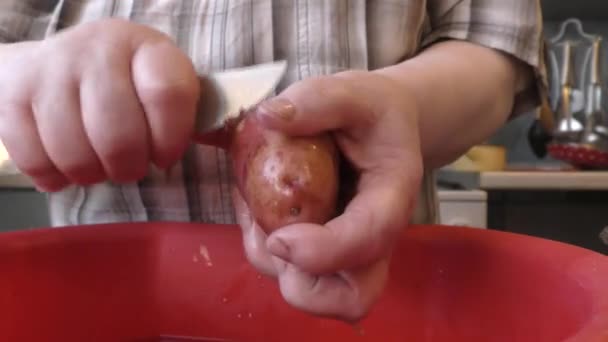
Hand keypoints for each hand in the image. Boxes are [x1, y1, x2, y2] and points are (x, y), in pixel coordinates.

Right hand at [0, 19, 198, 190]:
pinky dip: (54, 175)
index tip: (165, 155)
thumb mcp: (164, 85)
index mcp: (147, 48)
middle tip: (129, 167)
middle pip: (118, 136)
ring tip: (98, 165)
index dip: (170, 139)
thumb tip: (202, 148)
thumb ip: (184, 114)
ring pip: (75, 154)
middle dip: (128, 167)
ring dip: (91, 174)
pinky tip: (65, 164)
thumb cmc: (128, 85)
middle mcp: (98, 50)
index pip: (167, 96)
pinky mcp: (14, 94)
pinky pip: (35, 159)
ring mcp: (52, 69)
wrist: (61, 62)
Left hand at [233, 70, 422, 320]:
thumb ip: (319, 100)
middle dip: (301, 281)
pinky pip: (292, 273)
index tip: (279, 237)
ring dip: (272, 260)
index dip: (322, 251)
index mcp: (391, 197)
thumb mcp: (355, 92)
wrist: (384, 127)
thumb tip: (269, 117)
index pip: (368, 240)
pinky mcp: (325, 251)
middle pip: (350, 298)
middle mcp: (374, 237)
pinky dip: (263, 250)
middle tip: (273, 234)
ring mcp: (350, 251)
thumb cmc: (374, 112)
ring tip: (257, 207)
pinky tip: (257, 209)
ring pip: (312, 291)